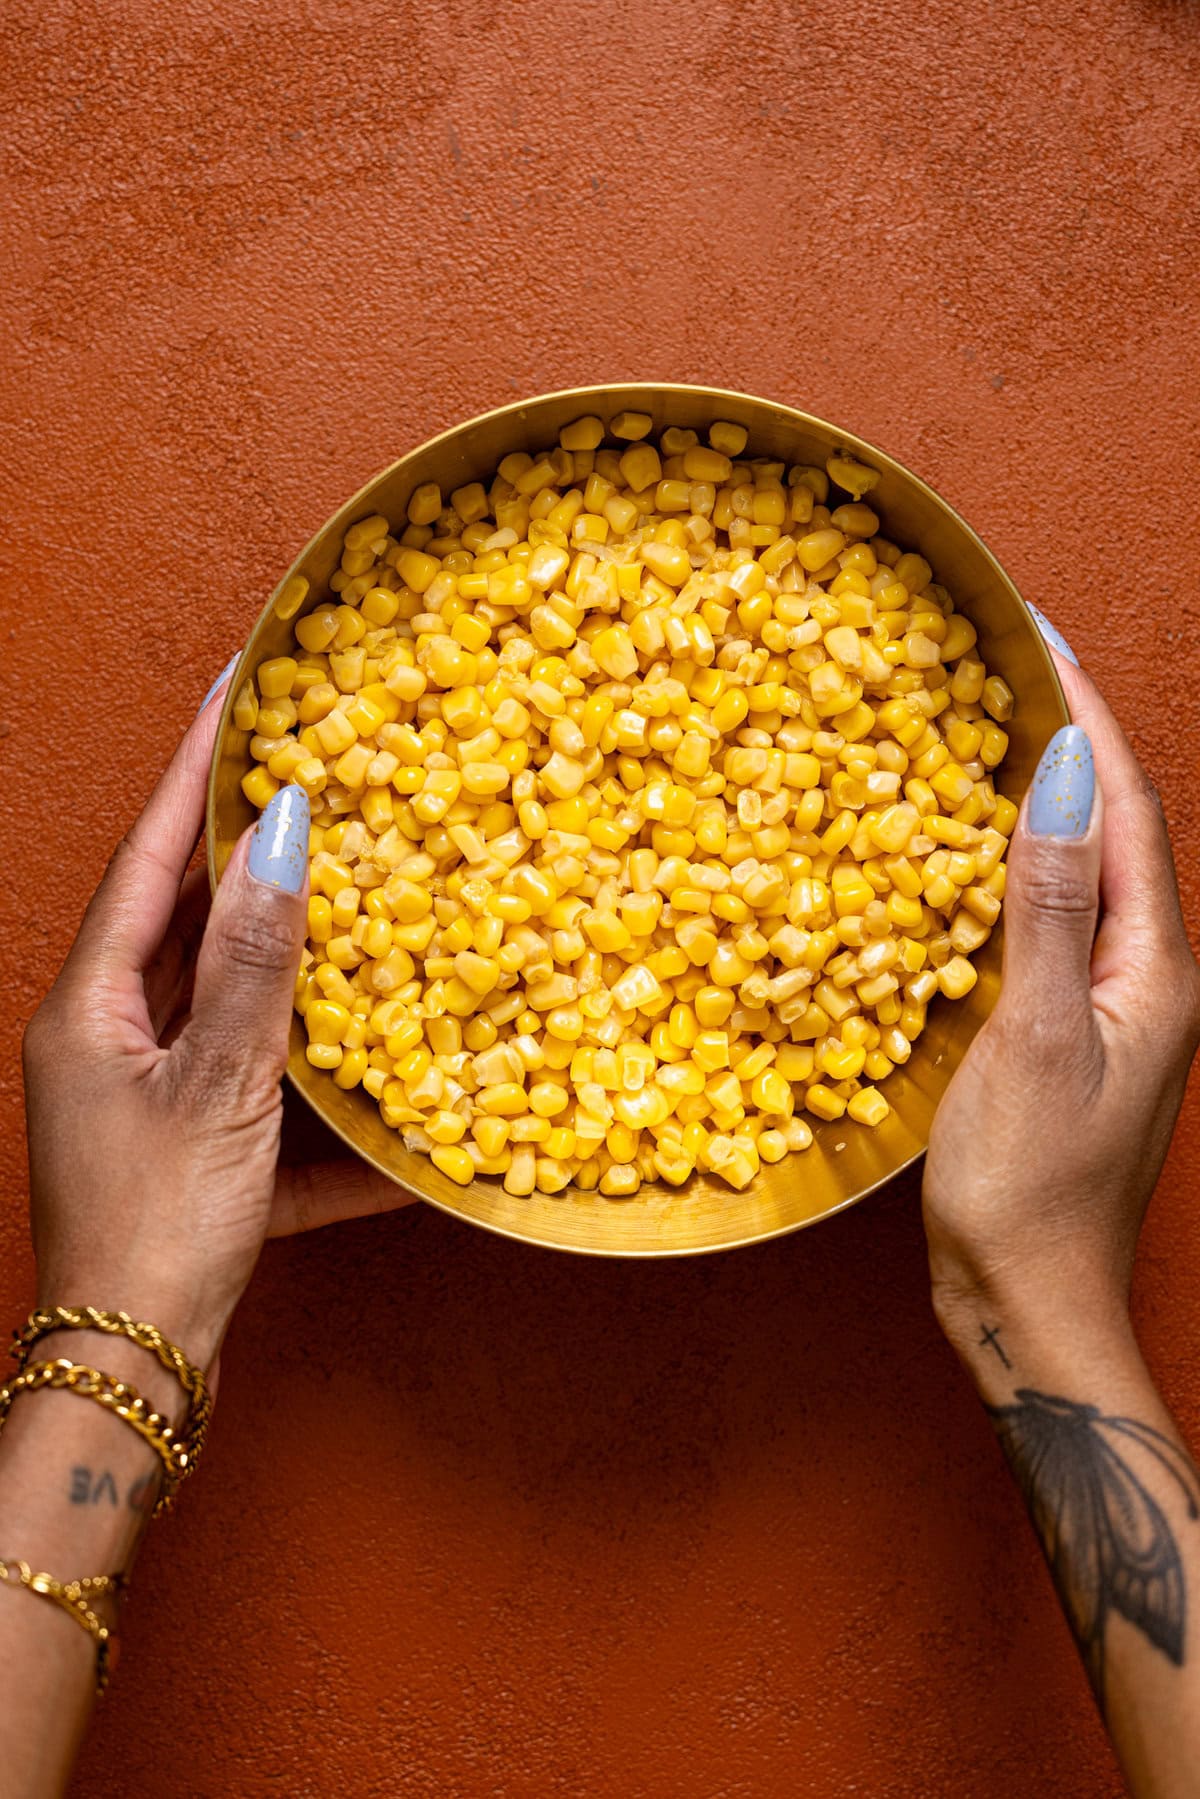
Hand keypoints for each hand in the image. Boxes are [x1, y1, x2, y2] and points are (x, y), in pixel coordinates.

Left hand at [21, 679, 413, 1370]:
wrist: (133, 1377)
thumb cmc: (158, 1227)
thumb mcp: (220, 1086)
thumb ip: (260, 963)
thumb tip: (285, 834)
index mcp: (93, 1006)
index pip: (151, 855)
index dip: (196, 768)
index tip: (239, 687)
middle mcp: (113, 1038)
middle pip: (188, 919)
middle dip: (247, 847)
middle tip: (310, 767)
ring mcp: (152, 1095)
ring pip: (231, 999)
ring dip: (291, 953)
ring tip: (356, 885)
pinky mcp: (195, 1151)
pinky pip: (263, 1092)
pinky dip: (319, 1087)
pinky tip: (389, 1084)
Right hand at [923, 652, 1199, 1352]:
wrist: (1031, 1309)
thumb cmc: (1028, 1192)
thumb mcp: (1033, 1039)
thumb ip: (1050, 904)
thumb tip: (1063, 771)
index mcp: (1158, 969)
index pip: (1128, 808)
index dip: (1084, 712)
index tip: (1036, 632)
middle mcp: (1150, 977)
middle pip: (1116, 826)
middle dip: (1069, 734)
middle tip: (1006, 658)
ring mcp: (1113, 1007)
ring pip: (1083, 869)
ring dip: (1043, 793)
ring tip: (987, 725)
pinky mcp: (1070, 1032)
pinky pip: (1052, 918)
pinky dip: (1016, 864)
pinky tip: (971, 851)